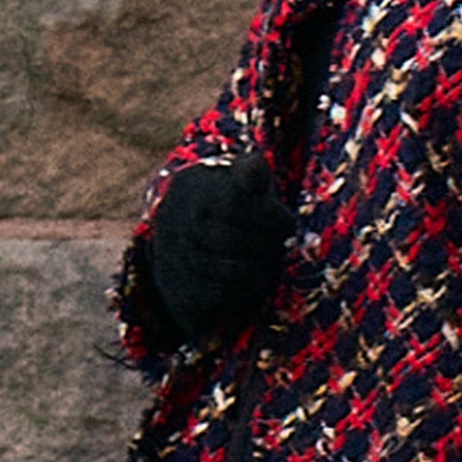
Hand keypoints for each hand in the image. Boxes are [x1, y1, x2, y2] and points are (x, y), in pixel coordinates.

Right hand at [140, 155, 297, 346]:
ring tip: (270, 263)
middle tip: (281, 245)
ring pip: (222, 269)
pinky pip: (215, 295)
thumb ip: (251, 175)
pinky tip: (257, 282)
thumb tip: (256, 166)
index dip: (268, 215)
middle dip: (263, 244)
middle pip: (226, 238)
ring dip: (256, 269)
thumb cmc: (229, 207)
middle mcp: (174, 218)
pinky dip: (243, 291)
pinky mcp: (178, 289)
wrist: (189, 246)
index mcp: (192, 185)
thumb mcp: (240, 182)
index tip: (288, 223)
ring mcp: (172, 256)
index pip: (233, 202)